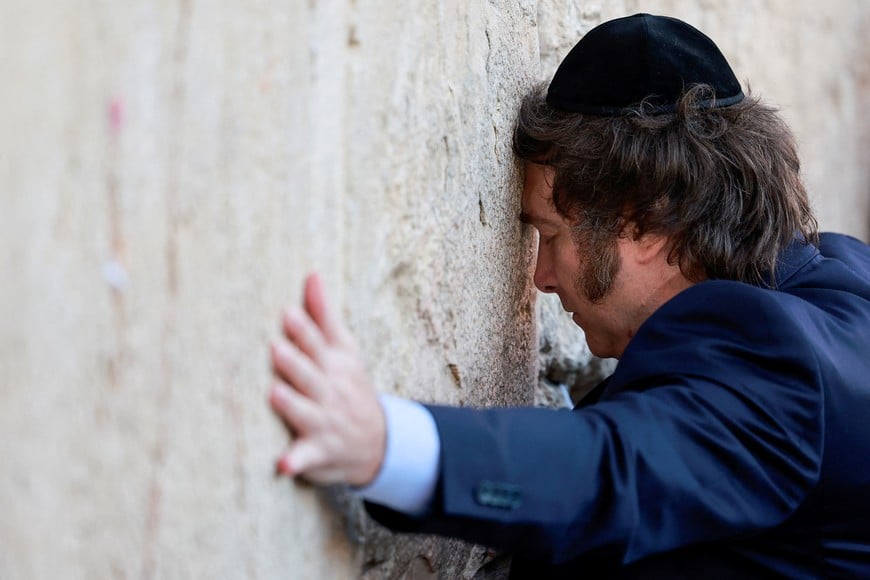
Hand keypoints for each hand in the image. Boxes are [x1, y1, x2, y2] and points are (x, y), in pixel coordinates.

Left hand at [269, 273, 385, 486]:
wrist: (378, 442)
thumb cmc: (349, 386)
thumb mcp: (344, 349)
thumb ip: (324, 314)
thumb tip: (312, 274)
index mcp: (335, 365)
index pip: (319, 345)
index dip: (303, 331)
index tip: (287, 314)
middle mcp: (330, 391)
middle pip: (311, 375)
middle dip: (295, 363)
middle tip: (275, 348)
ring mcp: (325, 422)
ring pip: (306, 413)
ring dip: (293, 405)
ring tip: (275, 393)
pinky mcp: (318, 452)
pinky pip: (306, 458)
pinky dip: (296, 462)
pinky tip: (283, 465)